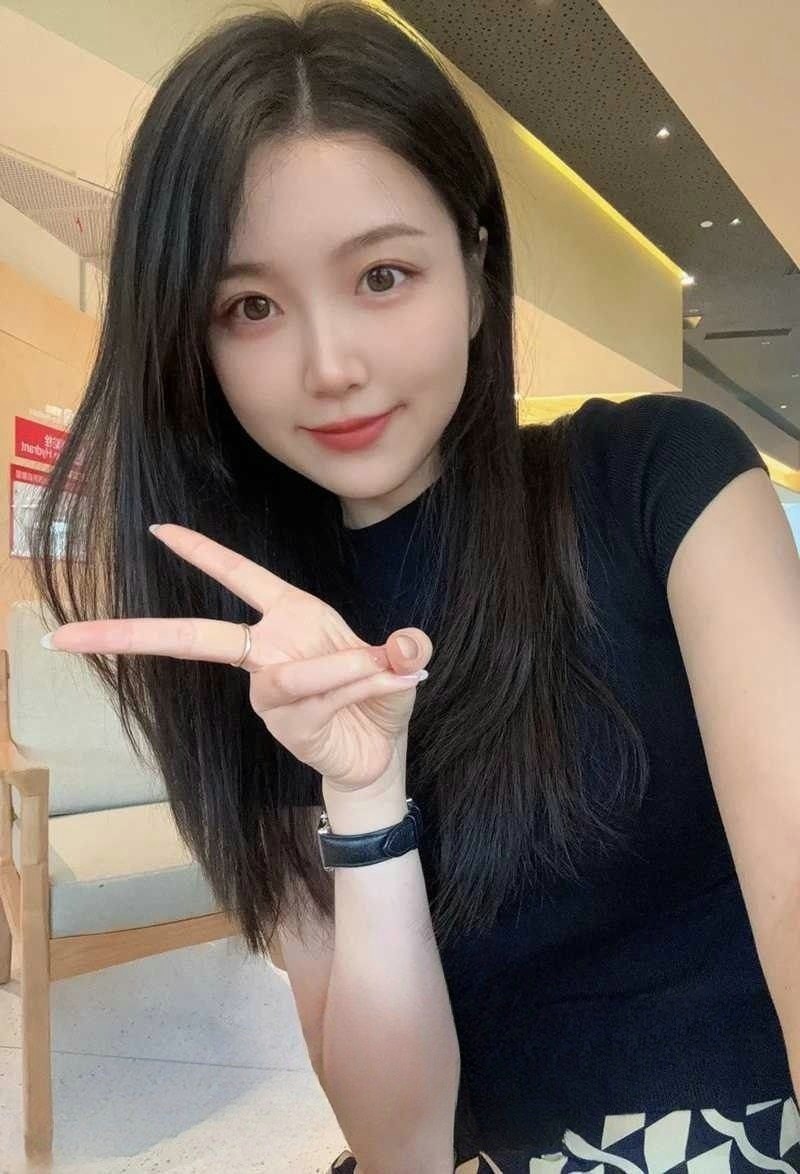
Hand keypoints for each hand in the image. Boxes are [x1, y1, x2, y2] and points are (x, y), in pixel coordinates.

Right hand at [43, 523, 432, 790]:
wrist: (380, 755)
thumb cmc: (378, 697)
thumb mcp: (402, 664)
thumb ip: (407, 650)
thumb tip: (410, 647)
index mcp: (290, 617)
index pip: (239, 577)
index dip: (201, 553)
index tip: (157, 529)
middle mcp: (268, 651)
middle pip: (193, 638)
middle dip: (133, 634)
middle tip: (68, 636)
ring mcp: (269, 692)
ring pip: (286, 675)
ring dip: (340, 668)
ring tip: (384, 668)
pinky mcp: (282, 724)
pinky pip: (315, 699)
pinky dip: (356, 688)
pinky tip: (386, 688)